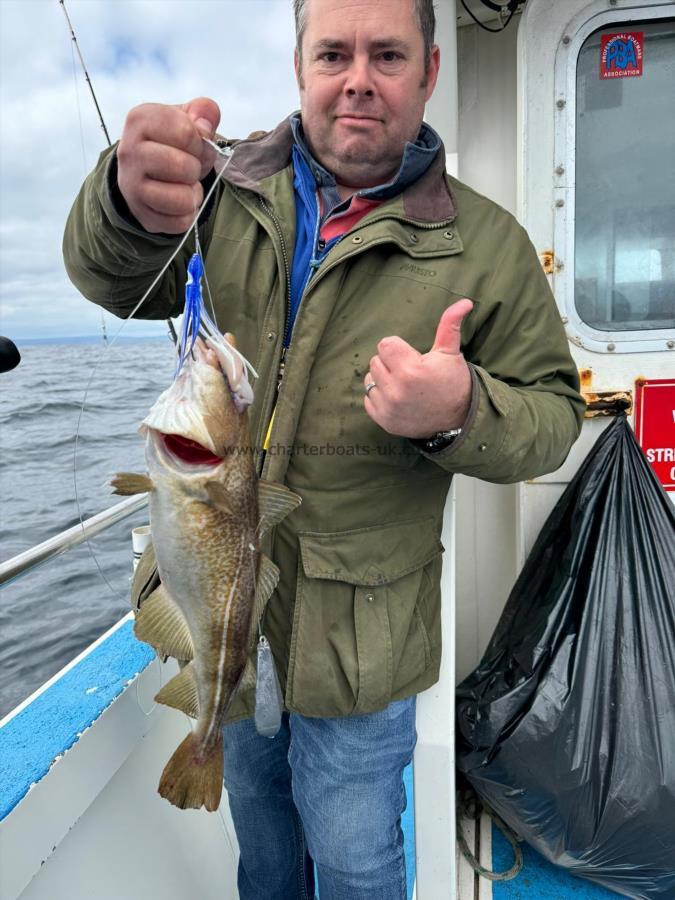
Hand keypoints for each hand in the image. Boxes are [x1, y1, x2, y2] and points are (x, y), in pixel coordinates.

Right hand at [117, 97, 220, 233]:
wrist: (144, 172)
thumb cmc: (171, 143)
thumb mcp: (186, 119)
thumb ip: (203, 111)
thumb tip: (205, 125)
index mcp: (140, 120)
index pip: (186, 132)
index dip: (199, 140)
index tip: (190, 143)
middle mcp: (129, 152)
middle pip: (184, 167)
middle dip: (196, 168)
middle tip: (187, 167)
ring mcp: (132, 186)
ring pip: (183, 199)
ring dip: (193, 194)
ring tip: (184, 185)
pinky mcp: (142, 214)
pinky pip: (181, 222)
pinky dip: (188, 214)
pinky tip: (178, 203)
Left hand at [364, 299, 473, 437]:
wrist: (457, 419)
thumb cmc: (452, 382)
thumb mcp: (450, 353)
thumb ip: (450, 325)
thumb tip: (464, 302)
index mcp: (411, 370)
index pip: (385, 345)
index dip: (398, 348)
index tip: (411, 357)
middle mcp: (396, 391)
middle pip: (375, 361)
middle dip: (390, 363)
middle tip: (409, 371)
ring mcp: (389, 408)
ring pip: (369, 379)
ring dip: (382, 379)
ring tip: (403, 384)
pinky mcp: (384, 420)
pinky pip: (368, 399)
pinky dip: (379, 397)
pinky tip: (398, 398)